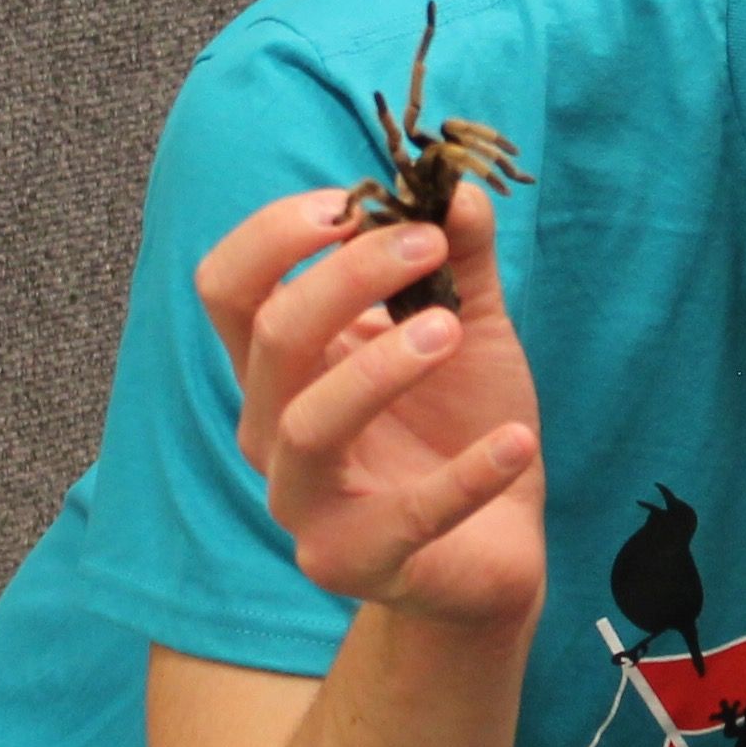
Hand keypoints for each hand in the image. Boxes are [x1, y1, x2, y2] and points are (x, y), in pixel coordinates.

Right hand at [197, 184, 544, 629]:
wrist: (494, 543)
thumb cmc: (457, 422)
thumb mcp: (467, 325)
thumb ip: (459, 257)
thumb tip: (456, 185)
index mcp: (280, 365)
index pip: (228, 286)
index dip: (275, 234)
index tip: (351, 201)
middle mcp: (271, 428)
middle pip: (272, 337)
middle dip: (347, 277)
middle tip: (426, 246)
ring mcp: (305, 502)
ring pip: (308, 423)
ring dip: (380, 367)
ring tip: (451, 331)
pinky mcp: (355, 561)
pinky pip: (405, 517)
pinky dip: (467, 475)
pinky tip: (517, 443)